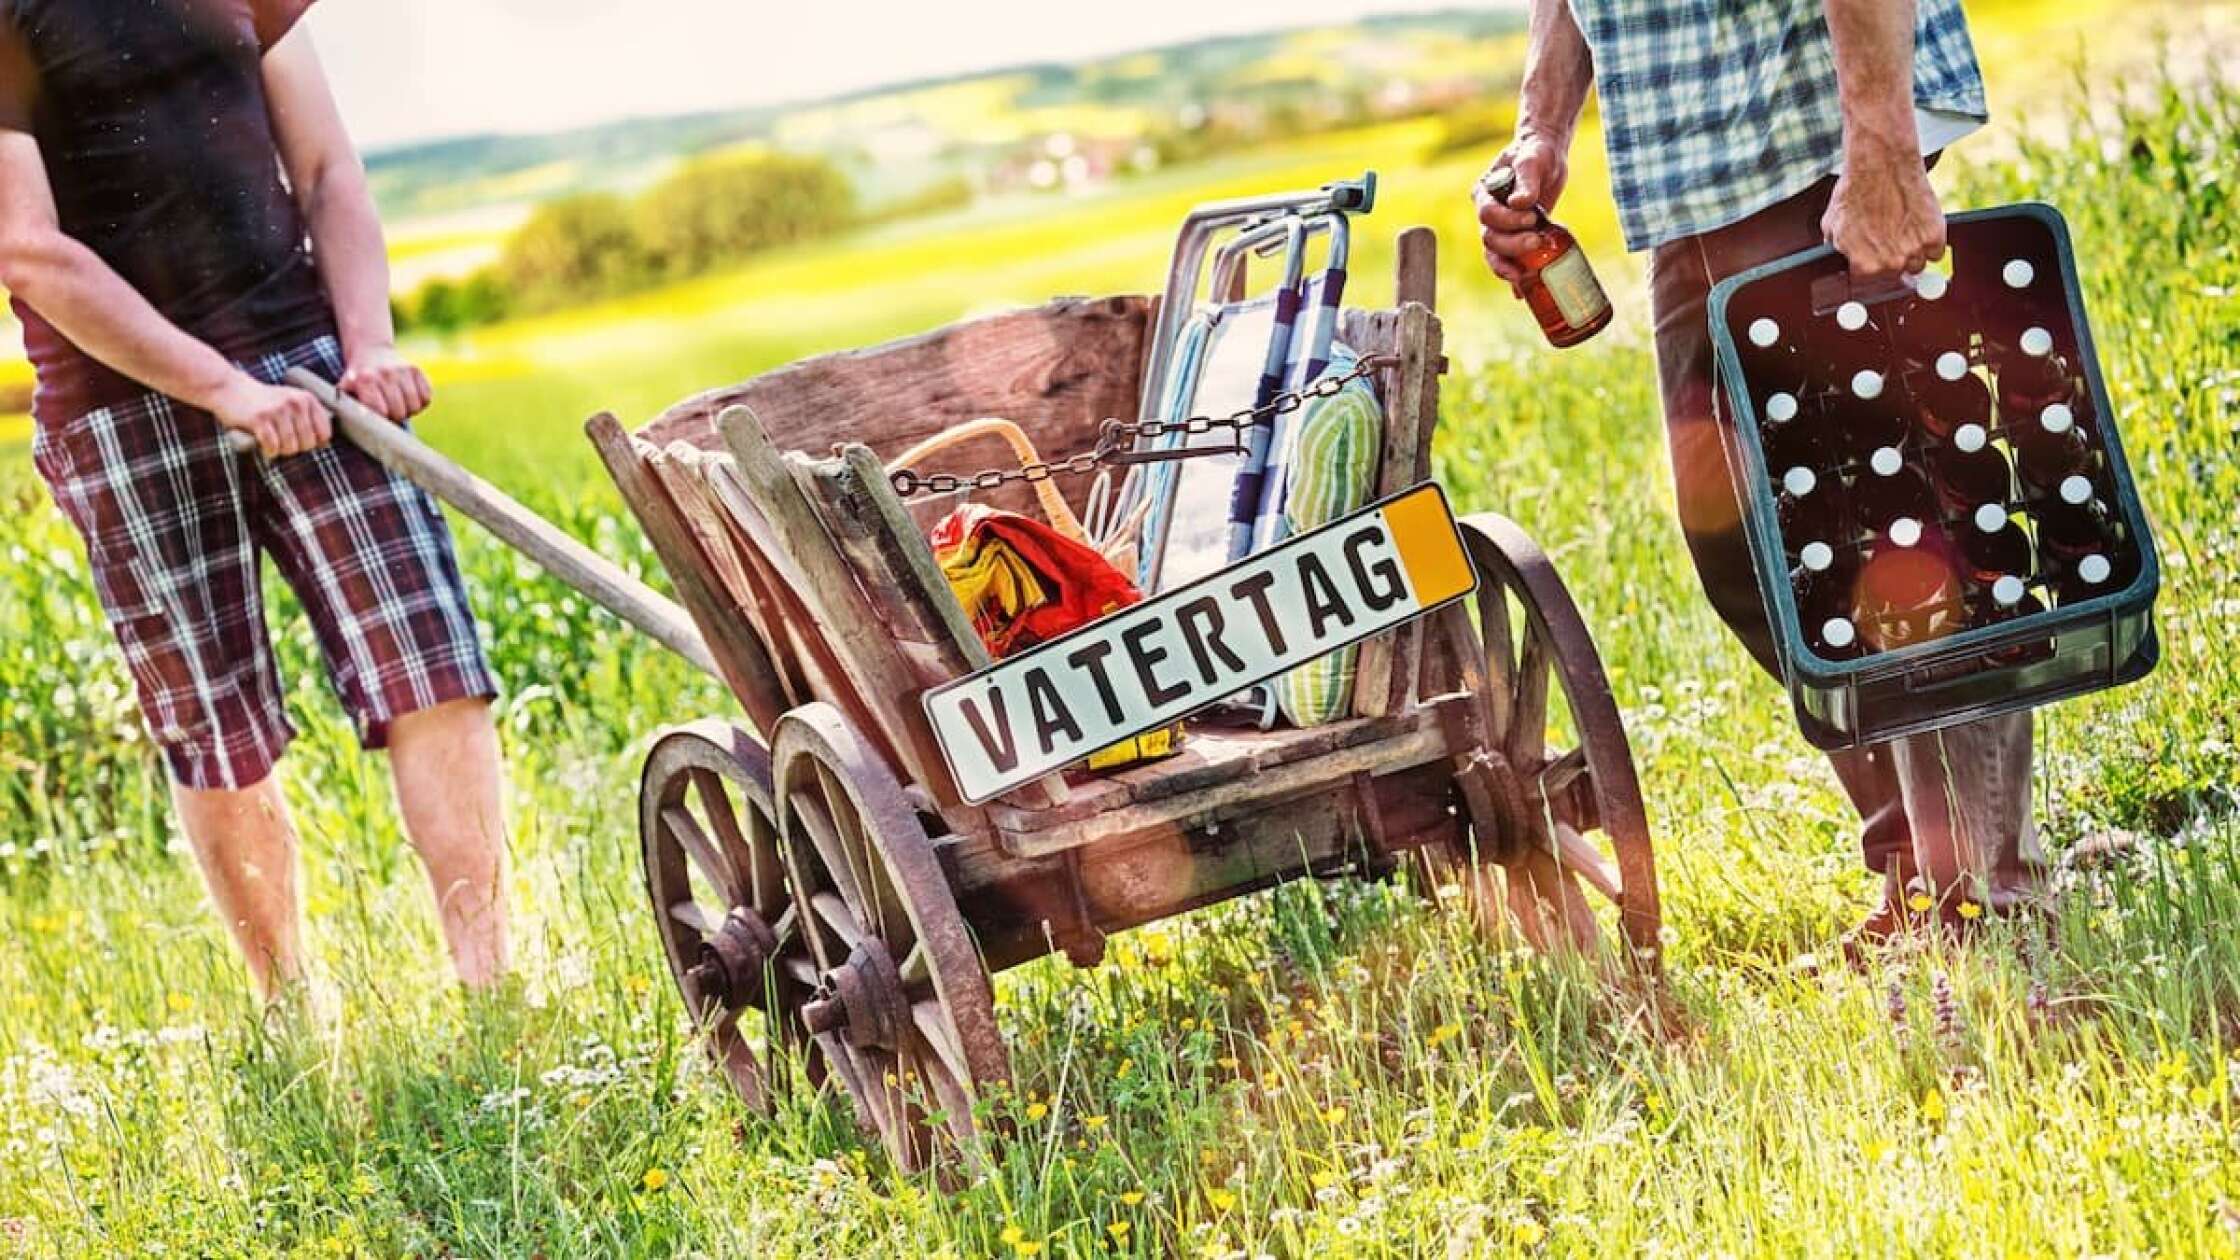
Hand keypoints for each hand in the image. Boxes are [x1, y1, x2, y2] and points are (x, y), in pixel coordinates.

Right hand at [209, 374, 329, 457]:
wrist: (230, 388)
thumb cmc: (263, 401)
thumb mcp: (291, 402)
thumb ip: (308, 418)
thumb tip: (325, 444)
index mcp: (307, 399)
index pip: (325, 433)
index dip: (313, 442)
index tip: (299, 439)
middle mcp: (296, 403)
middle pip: (307, 444)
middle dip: (295, 448)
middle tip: (281, 440)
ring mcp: (278, 410)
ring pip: (290, 447)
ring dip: (280, 451)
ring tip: (272, 441)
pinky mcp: (260, 419)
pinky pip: (272, 447)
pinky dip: (269, 451)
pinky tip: (264, 445)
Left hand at [339, 343, 432, 422]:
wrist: (371, 352)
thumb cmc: (356, 379)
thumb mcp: (344, 390)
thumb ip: (343, 408)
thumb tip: (335, 422)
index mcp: (365, 380)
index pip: (381, 412)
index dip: (380, 419)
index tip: (375, 416)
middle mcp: (385, 373)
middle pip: (399, 412)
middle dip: (394, 416)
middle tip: (387, 410)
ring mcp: (403, 370)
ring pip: (415, 406)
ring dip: (408, 410)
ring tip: (397, 404)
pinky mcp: (416, 370)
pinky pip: (426, 397)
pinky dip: (420, 402)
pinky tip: (408, 398)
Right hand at [1473, 131, 1570, 283]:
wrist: (1545, 157)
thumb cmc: (1535, 153)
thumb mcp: (1532, 160)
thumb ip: (1526, 179)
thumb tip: (1521, 203)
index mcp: (1485, 194)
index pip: (1488, 215)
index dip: (1508, 221)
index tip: (1532, 216)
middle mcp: (1489, 215)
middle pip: (1490, 239)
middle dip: (1512, 245)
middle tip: (1537, 240)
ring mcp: (1501, 228)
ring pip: (1495, 254)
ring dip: (1510, 265)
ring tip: (1529, 272)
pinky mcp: (1516, 238)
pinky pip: (1509, 261)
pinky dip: (1514, 279)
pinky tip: (1521, 293)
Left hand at [1822, 143, 1945, 284]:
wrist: (1881, 164)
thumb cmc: (1855, 191)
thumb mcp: (1832, 225)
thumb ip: (1839, 249)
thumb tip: (1842, 260)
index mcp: (1865, 266)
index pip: (1869, 282)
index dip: (1869, 267)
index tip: (1872, 258)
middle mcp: (1891, 263)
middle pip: (1895, 276)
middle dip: (1891, 261)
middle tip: (1888, 240)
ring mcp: (1915, 250)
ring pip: (1918, 266)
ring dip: (1912, 254)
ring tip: (1903, 230)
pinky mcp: (1935, 236)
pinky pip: (1937, 252)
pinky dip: (1931, 243)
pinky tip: (1918, 226)